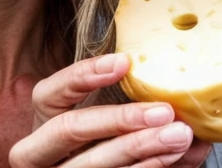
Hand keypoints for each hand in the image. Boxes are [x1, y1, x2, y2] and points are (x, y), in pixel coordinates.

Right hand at [9, 53, 211, 167]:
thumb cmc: (101, 142)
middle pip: (68, 129)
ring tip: (180, 136)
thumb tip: (181, 97)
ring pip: (93, 164)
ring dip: (142, 148)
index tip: (124, 63)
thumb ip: (133, 105)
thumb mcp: (105, 121)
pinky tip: (172, 159)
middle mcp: (40, 152)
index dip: (82, 76)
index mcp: (44, 122)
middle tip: (164, 111)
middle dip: (118, 119)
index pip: (48, 93)